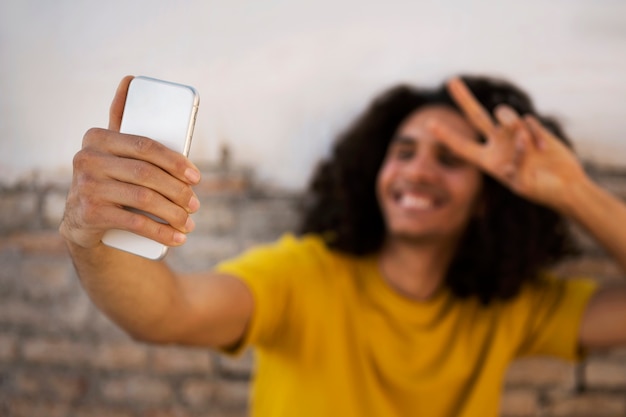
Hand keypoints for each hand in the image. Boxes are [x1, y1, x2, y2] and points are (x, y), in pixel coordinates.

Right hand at [59, 76, 201, 248]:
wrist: (84, 221)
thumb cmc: (111, 178)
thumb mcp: (114, 150)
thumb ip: (122, 119)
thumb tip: (131, 78)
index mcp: (96, 137)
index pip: (146, 145)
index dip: (176, 162)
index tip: (197, 178)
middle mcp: (85, 159)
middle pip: (147, 174)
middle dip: (179, 191)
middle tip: (195, 205)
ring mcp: (84, 187)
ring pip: (143, 199)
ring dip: (174, 214)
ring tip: (190, 223)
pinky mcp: (87, 214)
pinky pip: (133, 223)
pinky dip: (161, 233)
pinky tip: (178, 238)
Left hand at [429, 77, 588, 210]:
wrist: (564, 185)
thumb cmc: (540, 190)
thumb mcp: (522, 185)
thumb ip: (517, 165)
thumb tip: (519, 140)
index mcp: (487, 160)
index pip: (462, 146)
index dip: (446, 135)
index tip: (429, 123)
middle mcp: (497, 143)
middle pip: (476, 116)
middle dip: (464, 98)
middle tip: (451, 81)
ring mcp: (514, 133)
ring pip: (504, 114)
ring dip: (512, 124)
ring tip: (527, 144)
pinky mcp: (532, 127)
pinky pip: (528, 121)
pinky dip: (535, 134)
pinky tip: (543, 149)